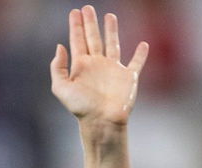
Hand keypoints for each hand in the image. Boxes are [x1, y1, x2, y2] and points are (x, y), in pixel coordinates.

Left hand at [50, 6, 148, 126]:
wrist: (102, 121)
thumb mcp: (61, 88)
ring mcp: (113, 70)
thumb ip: (58, 67)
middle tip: (87, 7)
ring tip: (110, 16)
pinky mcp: (128, 77)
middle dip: (90, 23)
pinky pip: (136, 62)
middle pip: (93, 38)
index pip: (78, 40)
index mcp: (81, 66)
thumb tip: (60, 46)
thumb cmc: (81, 108)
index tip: (74, 11)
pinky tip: (143, 44)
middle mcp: (97, 65)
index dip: (76, 26)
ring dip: (112, 30)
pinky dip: (141, 54)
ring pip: (113, 44)